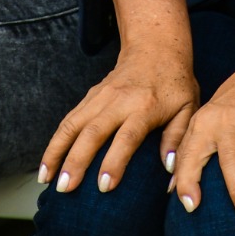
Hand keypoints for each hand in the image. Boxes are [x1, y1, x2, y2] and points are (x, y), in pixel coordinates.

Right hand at [40, 47, 198, 193]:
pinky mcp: (91, 95)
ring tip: (45, 179)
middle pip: (93, 131)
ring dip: (56, 151)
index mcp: (146, 105)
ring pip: (72, 123)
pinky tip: (47, 163)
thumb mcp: (188, 107)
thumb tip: (170, 170)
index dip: (115, 161)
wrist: (156, 46)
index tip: (103, 186)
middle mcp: (119, 100)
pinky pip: (68, 119)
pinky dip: (55, 141)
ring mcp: (101, 96)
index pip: (128, 136)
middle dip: (76, 160)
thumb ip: (178, 138)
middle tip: (64, 188)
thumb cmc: (176, 84)